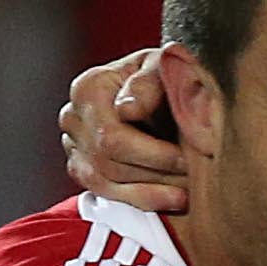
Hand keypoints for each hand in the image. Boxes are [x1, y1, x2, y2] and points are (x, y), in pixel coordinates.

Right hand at [60, 47, 186, 212]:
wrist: (160, 83)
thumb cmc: (164, 73)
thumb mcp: (163, 66)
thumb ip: (148, 82)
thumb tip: (127, 109)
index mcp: (88, 89)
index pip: (113, 137)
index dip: (156, 153)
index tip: (189, 159)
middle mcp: (73, 117)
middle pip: (109, 163)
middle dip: (156, 174)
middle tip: (193, 179)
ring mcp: (74, 144)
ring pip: (105, 183)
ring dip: (151, 192)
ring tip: (186, 192)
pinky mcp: (83, 166)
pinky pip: (105, 194)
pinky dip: (141, 199)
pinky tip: (170, 199)